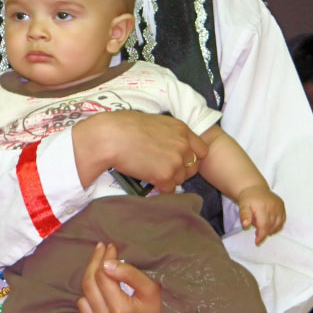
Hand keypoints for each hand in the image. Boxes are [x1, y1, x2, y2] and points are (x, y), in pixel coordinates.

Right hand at [72, 111, 206, 192]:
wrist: (111, 137)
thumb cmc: (123, 126)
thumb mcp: (154, 122)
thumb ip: (168, 133)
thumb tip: (166, 143)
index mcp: (181, 129)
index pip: (202, 150)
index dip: (191, 157)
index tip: (178, 159)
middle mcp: (183, 144)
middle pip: (193, 167)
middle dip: (181, 170)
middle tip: (162, 169)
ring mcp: (176, 161)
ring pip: (180, 179)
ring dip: (168, 179)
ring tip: (150, 172)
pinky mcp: (165, 175)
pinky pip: (169, 189)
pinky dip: (159, 188)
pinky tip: (147, 179)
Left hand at [75, 243, 162, 312]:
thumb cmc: (159, 311)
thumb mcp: (151, 289)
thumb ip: (129, 274)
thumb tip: (107, 263)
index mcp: (120, 310)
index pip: (102, 275)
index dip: (104, 258)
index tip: (110, 247)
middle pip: (89, 285)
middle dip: (94, 263)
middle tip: (101, 250)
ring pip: (82, 300)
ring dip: (91, 285)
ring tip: (103, 275)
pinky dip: (88, 305)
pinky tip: (100, 297)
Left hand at [236, 185, 286, 244]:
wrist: (255, 188)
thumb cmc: (248, 199)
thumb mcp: (242, 206)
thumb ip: (244, 215)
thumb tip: (245, 225)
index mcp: (262, 206)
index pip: (264, 225)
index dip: (261, 235)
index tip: (257, 242)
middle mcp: (272, 205)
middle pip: (271, 225)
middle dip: (264, 232)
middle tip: (257, 232)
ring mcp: (279, 205)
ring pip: (278, 224)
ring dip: (271, 229)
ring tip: (262, 226)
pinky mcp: (282, 205)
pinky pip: (282, 219)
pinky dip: (277, 226)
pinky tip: (270, 226)